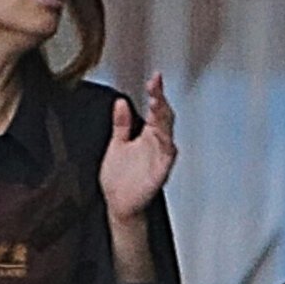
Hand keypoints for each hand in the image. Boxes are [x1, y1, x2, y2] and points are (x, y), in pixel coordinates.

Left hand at [100, 73, 176, 223]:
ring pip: (167, 133)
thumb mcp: (116, 144)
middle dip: (161, 101)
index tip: (155, 78)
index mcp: (147, 134)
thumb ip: (121, 124)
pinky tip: (164, 136)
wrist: (119, 205)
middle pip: (164, 117)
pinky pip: (167, 156)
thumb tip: (121, 103)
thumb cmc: (120, 179)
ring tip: (158, 104)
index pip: (155, 108)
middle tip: (155, 86)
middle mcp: (156, 143)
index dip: (156, 92)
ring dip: (164, 119)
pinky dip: (166, 146)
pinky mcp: (160, 171)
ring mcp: (160, 157)